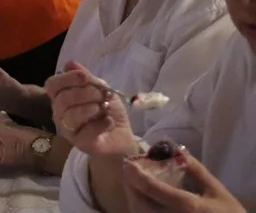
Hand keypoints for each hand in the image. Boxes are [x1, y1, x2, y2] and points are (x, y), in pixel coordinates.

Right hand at [45, 61, 137, 157]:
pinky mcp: (79, 143)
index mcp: (61, 97)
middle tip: (102, 95)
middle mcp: (60, 112)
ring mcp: (68, 129)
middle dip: (85, 93)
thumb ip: (86, 77)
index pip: (52, 85)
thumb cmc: (108, 110)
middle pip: (63, 99)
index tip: (85, 77)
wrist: (121, 136)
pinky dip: (101, 123)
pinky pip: (86, 131)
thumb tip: (70, 63)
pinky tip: (108, 121)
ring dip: (92, 108)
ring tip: (105, 108)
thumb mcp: (101, 89)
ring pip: (71, 115)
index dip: (66, 79)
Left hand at [122, 148, 244, 212]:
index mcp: (186, 206)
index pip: (152, 189)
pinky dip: (141, 208)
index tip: (128, 163)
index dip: (136, 175)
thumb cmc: (228, 212)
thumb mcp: (215, 189)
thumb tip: (177, 150)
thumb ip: (196, 170)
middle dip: (131, 186)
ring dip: (134, 198)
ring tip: (135, 184)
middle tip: (130, 173)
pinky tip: (144, 199)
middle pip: (140, 203)